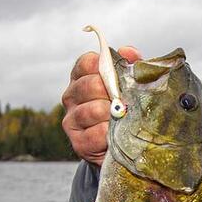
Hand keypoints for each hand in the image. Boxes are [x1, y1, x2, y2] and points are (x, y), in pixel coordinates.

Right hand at [61, 45, 141, 164]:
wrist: (123, 149)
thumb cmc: (126, 110)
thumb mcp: (130, 87)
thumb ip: (130, 67)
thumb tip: (129, 52)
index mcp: (82, 77)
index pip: (87, 62)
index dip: (105, 67)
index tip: (121, 77)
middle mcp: (71, 96)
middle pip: (91, 85)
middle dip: (113, 93)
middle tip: (127, 102)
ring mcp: (72, 120)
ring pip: (92, 110)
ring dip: (113, 114)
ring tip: (124, 118)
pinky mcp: (78, 142)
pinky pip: (95, 134)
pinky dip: (109, 134)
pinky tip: (117, 134)